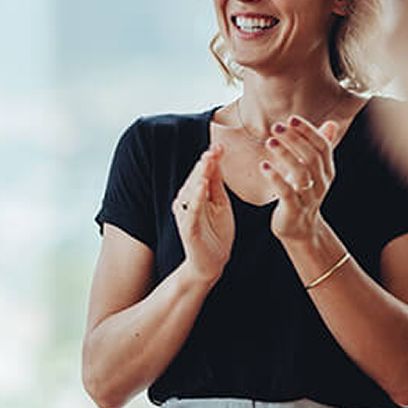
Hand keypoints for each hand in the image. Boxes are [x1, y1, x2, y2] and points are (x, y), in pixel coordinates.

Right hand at [171, 143, 234, 282]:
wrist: (212, 262)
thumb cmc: (216, 232)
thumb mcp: (221, 204)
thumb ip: (217, 184)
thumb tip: (216, 159)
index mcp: (195, 195)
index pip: (203, 173)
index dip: (210, 159)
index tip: (220, 145)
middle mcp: (187, 201)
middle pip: (196, 178)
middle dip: (206, 163)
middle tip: (215, 148)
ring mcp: (186, 214)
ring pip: (192, 190)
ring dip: (200, 174)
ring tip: (209, 160)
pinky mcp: (188, 228)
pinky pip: (192, 210)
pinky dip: (196, 198)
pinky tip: (202, 186)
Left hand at [260, 116, 338, 242]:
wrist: (301, 229)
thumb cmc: (304, 193)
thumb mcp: (314, 171)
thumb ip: (321, 147)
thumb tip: (332, 123)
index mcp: (327, 171)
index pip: (323, 146)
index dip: (308, 131)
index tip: (291, 119)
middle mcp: (321, 183)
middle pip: (312, 157)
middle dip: (295, 140)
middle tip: (277, 127)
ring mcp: (309, 197)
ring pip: (301, 173)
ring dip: (285, 155)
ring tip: (270, 141)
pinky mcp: (294, 209)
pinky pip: (286, 192)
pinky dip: (275, 177)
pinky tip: (264, 165)